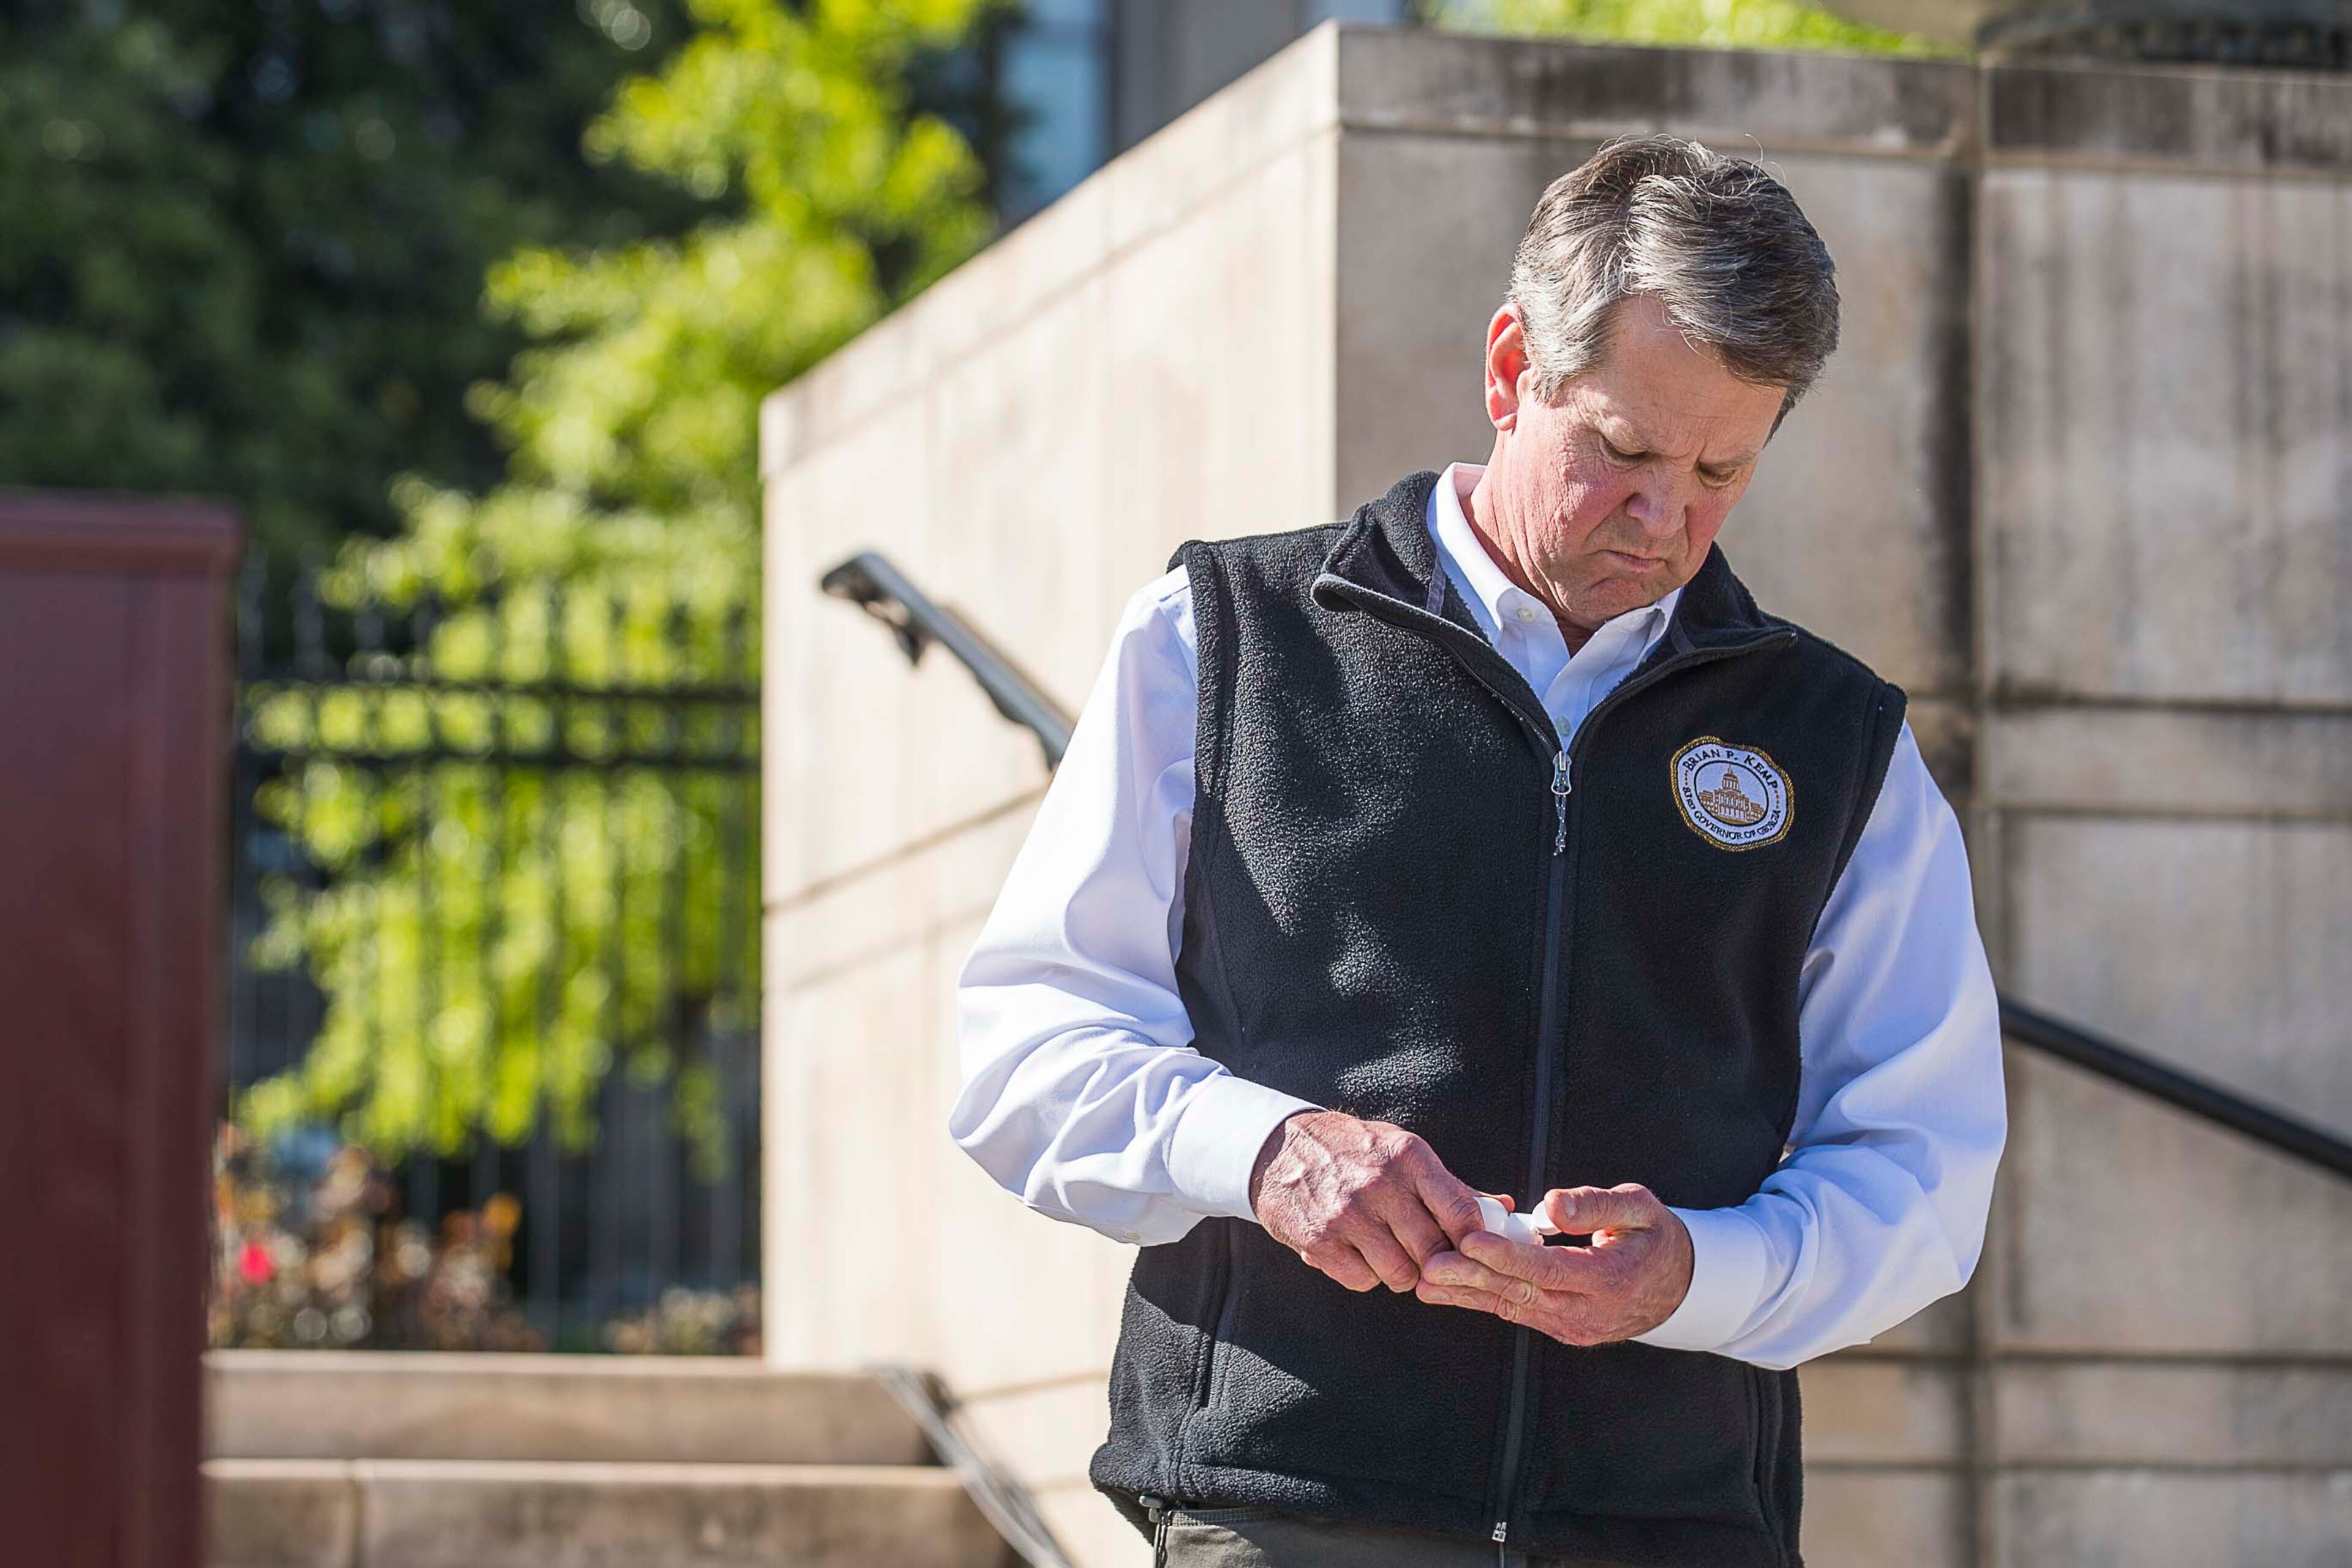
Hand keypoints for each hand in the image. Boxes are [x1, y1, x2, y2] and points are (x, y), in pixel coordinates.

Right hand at [1248, 1110, 1487, 1293]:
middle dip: (1437, 1262)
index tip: (1473, 1250)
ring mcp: (1347, 1214)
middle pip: (1435, 1250)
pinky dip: (1366, 1275)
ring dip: (1401, 1273)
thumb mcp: (1401, 1152)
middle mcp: (1379, 1183)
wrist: (1279, 1148)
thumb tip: (1503, 1209)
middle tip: (1428, 1257)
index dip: (1475, 1241)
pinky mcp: (1319, 1241)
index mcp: (1408, 1156)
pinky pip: (1362, 1281)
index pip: (1462, 1211)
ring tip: (1390, 1253)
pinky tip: (1358, 1254)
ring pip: (1401, 1273)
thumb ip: (1451, 1186)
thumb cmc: (1352, 1151)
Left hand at [1414, 1183, 1692, 1344]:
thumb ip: (1597, 1204)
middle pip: (1522, 1293)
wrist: (1677, 1287)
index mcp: (1609, 1280)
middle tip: (1430, 1265)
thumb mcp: (1640, 1208)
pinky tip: (1448, 1291)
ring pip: (1513, 1307)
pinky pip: (1517, 1311)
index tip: (1468, 1239)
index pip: (1548, 1269)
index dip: (1506, 1255)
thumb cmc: (1654, 1236)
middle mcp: (1588, 1313)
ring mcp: (1572, 1327)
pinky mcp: (1560, 1328)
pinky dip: (1482, 1299)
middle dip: (1473, 1279)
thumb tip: (1550, 1206)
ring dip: (1468, 1294)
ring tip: (1425, 1282)